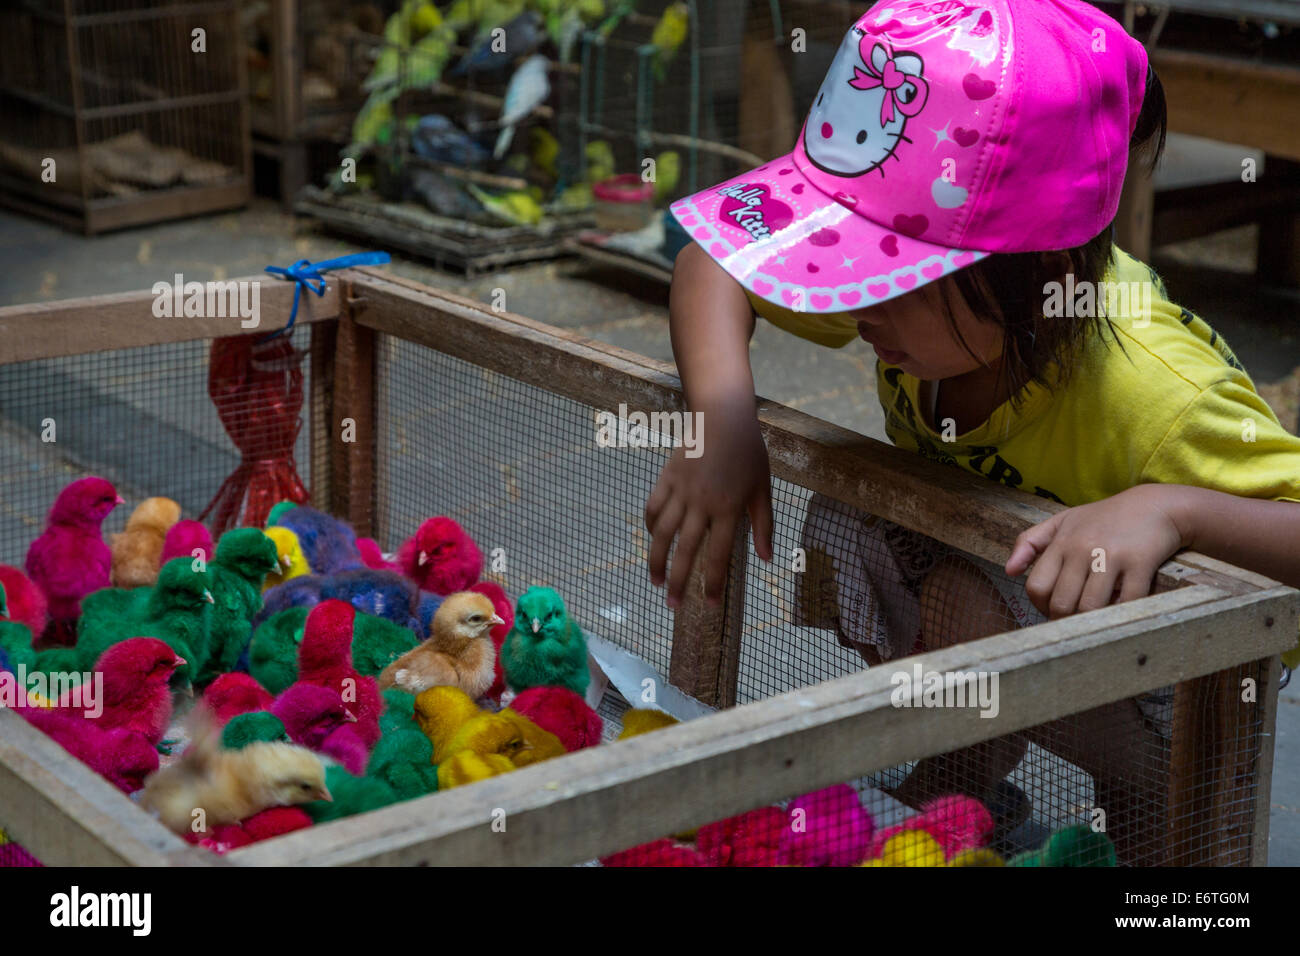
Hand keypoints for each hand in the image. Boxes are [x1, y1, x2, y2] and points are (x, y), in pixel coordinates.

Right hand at [645, 409, 773, 606]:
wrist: (722, 414)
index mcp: (728, 508)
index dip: (712, 583)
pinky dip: (650, 527)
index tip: (709, 605)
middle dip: (678, 582)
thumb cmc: (749, 452)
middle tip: (672, 606)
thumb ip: (764, 525)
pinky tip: (652, 541)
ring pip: (662, 533)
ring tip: (656, 581)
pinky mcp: (667, 478)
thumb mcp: (763, 488)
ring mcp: (681, 490)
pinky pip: (653, 508)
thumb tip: (766, 559)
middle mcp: (701, 503)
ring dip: (657, 560)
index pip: (718, 555)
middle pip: (685, 550)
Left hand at [1005, 484, 1190, 618]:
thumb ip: (1030, 542)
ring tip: (1093, 621)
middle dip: (1064, 620)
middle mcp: (1082, 549)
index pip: (1036, 586)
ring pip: (1090, 607)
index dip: (1040, 607)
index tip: (1052, 610)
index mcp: (1062, 542)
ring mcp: (1111, 556)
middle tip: (1073, 623)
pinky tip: (1119, 610)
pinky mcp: (1140, 563)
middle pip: (1061, 602)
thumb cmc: (1104, 518)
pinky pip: (1126, 602)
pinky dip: (1120, 614)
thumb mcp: (1063, 521)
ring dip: (1090, 622)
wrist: (1155, 506)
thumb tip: (1009, 571)